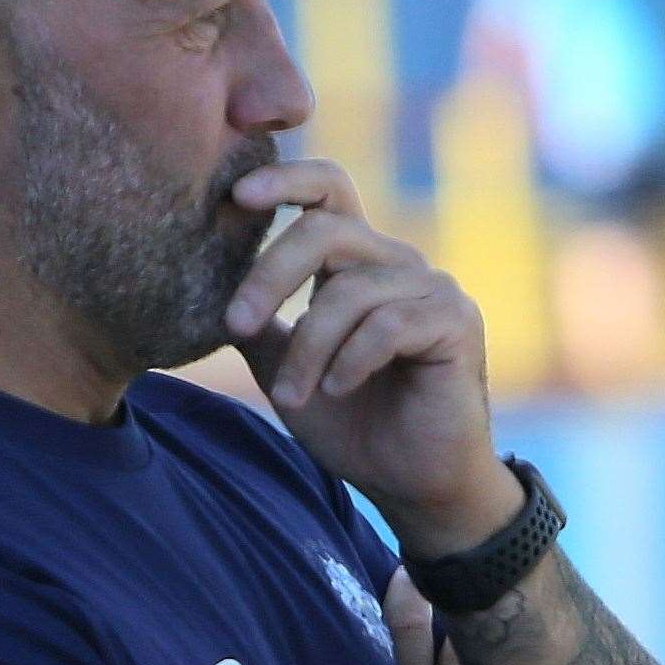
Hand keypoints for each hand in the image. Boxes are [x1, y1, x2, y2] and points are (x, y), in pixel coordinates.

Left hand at [225, 159, 522, 555]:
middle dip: (270, 275)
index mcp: (357, 263)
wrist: (413, 485)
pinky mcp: (456, 323)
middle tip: (234, 324)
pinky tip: (337, 389)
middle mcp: (396, 263)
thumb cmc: (353, 425)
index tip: (237, 194)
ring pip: (348, 290)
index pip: (326, 191)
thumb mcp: (286, 370)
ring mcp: (432, 288)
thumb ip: (259, 327)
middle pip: (325, 232)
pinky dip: (350, 360)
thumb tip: (209, 292)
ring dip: (308, 348)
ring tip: (291, 396)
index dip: (285, 179)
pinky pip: (387, 324)